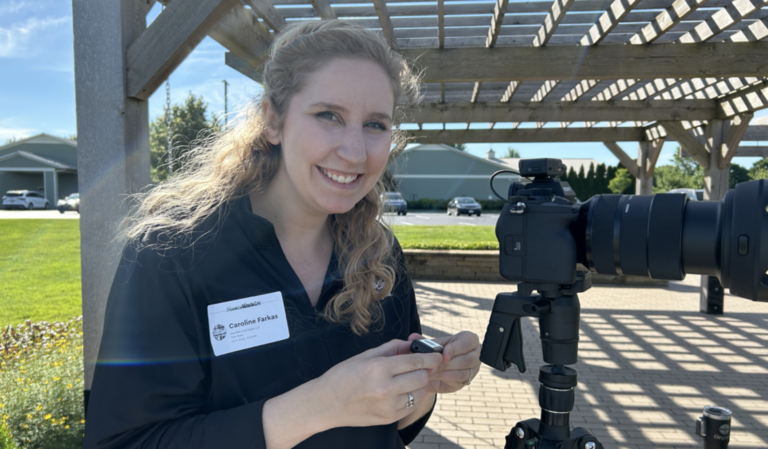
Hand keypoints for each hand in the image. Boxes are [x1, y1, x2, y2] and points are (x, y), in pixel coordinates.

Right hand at [315, 338, 442, 428]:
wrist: (326, 403)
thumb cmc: (343, 376)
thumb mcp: (365, 356)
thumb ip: (392, 348)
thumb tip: (412, 344)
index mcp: (379, 368)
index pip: (415, 362)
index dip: (431, 357)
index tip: (437, 355)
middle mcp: (385, 389)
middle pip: (421, 377)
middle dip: (424, 370)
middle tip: (421, 366)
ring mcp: (388, 406)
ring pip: (419, 392)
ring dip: (418, 384)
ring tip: (407, 379)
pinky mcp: (389, 418)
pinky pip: (411, 405)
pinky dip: (410, 397)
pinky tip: (400, 391)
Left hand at [407, 331, 480, 393]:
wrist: (437, 367)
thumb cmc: (437, 351)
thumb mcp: (431, 344)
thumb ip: (423, 341)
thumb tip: (413, 337)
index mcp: (469, 340)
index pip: (466, 343)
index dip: (454, 349)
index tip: (442, 355)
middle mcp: (475, 354)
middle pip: (465, 360)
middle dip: (446, 364)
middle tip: (431, 367)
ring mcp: (473, 369)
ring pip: (462, 373)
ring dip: (444, 373)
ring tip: (429, 373)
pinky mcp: (466, 381)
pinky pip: (459, 381)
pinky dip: (445, 380)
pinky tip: (434, 378)